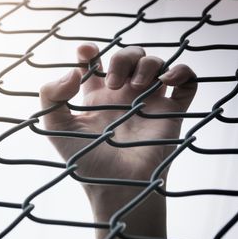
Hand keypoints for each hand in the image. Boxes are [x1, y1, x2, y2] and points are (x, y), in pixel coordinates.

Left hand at [40, 44, 196, 185]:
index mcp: (96, 99)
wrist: (117, 186)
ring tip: (136, 87)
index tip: (86, 52)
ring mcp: (149, 103)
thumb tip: (72, 72)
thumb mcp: (56, 128)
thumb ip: (51, 96)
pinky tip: (167, 80)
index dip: (89, 52)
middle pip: (129, 56)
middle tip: (112, 84)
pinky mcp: (171, 112)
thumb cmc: (85, 161)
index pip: (95, 64)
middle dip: (122, 58)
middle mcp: (123, 97)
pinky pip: (187, 83)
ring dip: (147, 64)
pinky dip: (182, 72)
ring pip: (156, 63)